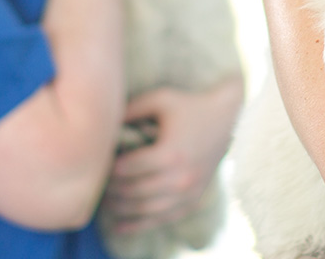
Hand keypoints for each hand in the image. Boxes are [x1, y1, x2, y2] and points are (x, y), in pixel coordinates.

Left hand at [101, 77, 244, 233]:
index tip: (97, 164)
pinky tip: (119, 226)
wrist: (228, 119)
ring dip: (121, 208)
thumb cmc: (190, 106)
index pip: (128, 169)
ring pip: (145, 210)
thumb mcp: (160, 99)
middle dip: (110, 190)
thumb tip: (103, 124)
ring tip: (104, 201)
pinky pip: (161, 219)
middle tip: (96, 183)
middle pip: (133, 192)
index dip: (108, 169)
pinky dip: (138, 225)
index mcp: (170, 154)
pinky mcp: (193, 201)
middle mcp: (180, 178)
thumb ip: (130, 109)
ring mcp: (188, 193)